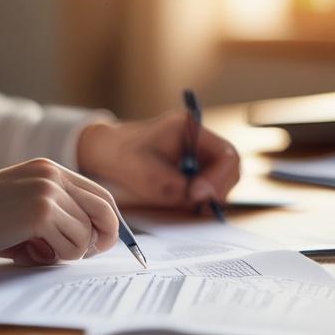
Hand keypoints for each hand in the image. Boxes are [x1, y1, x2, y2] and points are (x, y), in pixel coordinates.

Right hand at [0, 158, 120, 265]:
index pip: (100, 195)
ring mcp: (47, 191)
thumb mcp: (20, 208)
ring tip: (34, 251)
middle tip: (83, 255)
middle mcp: (52, 174)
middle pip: (105, 211)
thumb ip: (54, 217)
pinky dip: (54, 258)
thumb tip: (91, 242)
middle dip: (103, 239)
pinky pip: (71, 246)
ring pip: (86, 236)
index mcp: (48, 169)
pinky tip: (26, 252)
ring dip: (67, 253)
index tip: (102, 244)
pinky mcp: (40, 212)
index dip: (108, 224)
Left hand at [76, 111, 240, 209]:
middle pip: (229, 170)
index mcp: (191, 129)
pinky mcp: (191, 169)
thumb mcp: (144, 173)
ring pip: (219, 182)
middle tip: (195, 206)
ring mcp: (197, 155)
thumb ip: (175, 185)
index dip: (219, 179)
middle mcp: (199, 140)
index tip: (198, 195)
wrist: (106, 151)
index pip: (227, 155)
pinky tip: (177, 201)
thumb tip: (201, 197)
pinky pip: (205, 188)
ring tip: (179, 201)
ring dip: (206, 197)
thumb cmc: (121, 155)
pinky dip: (197, 199)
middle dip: (215, 191)